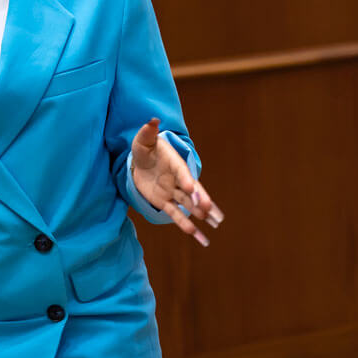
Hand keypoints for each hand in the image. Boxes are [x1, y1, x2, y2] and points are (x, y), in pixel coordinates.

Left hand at [131, 118, 223, 246]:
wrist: (141, 161)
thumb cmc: (145, 149)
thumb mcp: (143, 140)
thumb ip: (147, 132)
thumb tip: (152, 119)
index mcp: (175, 163)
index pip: (181, 172)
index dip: (186, 179)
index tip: (191, 188)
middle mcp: (177, 179)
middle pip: (191, 191)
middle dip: (199, 199)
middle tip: (209, 210)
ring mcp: (173, 192)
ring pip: (189, 204)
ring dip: (200, 213)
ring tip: (216, 224)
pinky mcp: (165, 202)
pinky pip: (177, 215)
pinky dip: (187, 226)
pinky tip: (199, 237)